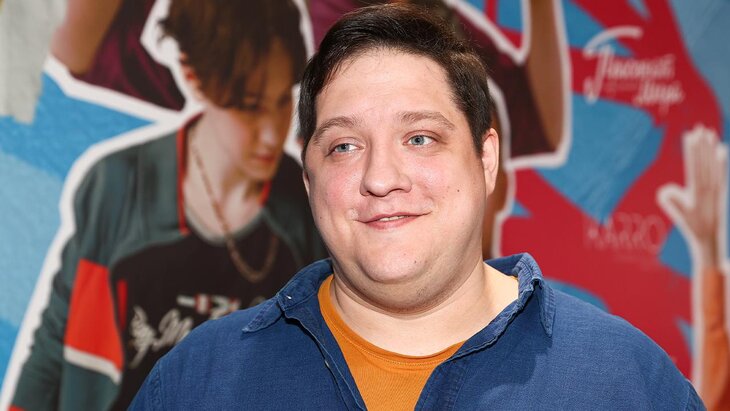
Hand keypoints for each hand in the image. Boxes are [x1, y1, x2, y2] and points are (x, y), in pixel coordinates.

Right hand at [659, 125, 726, 269]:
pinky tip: (722, 149)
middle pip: (705, 161)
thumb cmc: (690, 225)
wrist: (709, 237)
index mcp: (698, 192)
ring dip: (711, 148)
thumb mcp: (677, 214)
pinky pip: (721, 172)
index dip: (692, 151)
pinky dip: (722, 160)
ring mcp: (716, 188)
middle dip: (702, 145)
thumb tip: (667, 189)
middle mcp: (710, 187)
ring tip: (710, 133)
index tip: (690, 136)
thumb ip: (670, 199)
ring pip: (714, 164)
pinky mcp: (720, 190)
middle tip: (700, 128)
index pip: (694, 166)